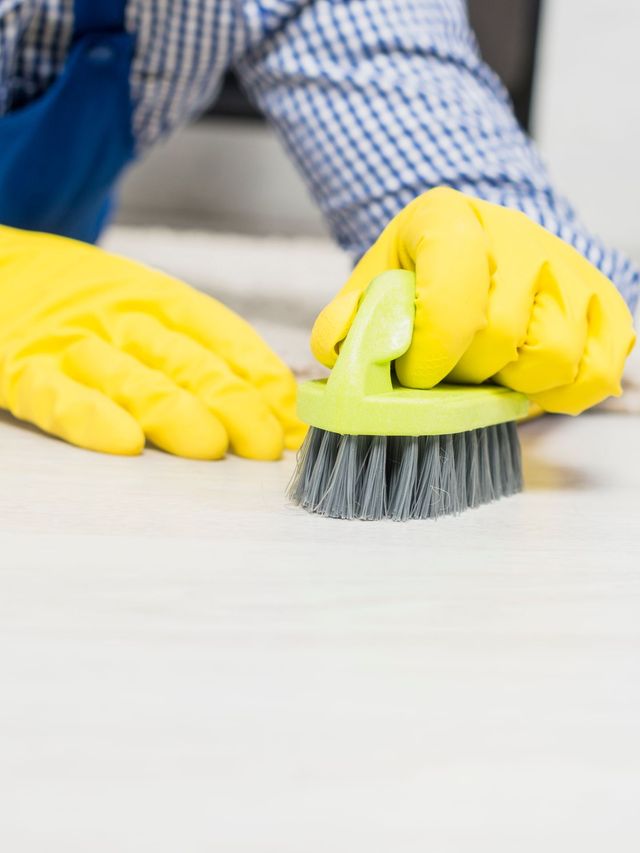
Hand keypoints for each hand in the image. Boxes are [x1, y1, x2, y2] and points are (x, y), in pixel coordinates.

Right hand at [0, 227, 304, 458]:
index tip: (294, 419)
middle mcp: (120, 316)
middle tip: (267, 446)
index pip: (222, 335)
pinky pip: (57, 397)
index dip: (261, 378)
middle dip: (233, 403)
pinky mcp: (21, 370)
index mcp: (156, 297)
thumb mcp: (142, 305)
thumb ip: (203, 351)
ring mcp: (71, 343)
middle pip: (187, 361)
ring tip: (211, 447)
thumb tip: (279, 404)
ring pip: (131, 378)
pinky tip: (125, 444)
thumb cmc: (83, 302)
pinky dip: (91, 420)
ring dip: (175, 412)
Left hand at [312, 188, 635, 413]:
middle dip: (464, 374)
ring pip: (553, 355)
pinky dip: (563, 395)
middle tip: (447, 375)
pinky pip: (597, 371)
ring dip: (514, 385)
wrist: (480, 249)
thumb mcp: (372, 286)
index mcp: (447, 218)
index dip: (431, 350)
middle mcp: (517, 233)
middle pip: (499, 333)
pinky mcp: (603, 301)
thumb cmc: (421, 275)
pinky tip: (528, 382)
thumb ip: (349, 320)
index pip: (451, 289)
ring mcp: (567, 266)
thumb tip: (339, 350)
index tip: (415, 376)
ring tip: (488, 375)